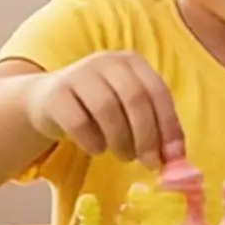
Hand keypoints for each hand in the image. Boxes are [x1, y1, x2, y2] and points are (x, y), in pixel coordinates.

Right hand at [25, 52, 182, 170]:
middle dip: (147, 136)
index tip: (175, 156)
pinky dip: (93, 142)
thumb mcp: (128, 111)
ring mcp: (78, 74)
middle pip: (135, 98)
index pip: (158, 91)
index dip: (169, 125)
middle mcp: (106, 61)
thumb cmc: (97, 109)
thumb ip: (154, 127)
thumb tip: (177, 160)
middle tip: (149, 163)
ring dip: (121, 141)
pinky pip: (79, 122)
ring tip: (124, 155)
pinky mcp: (55, 94)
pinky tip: (97, 148)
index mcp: (131, 62)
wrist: (46, 102)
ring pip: (107, 109)